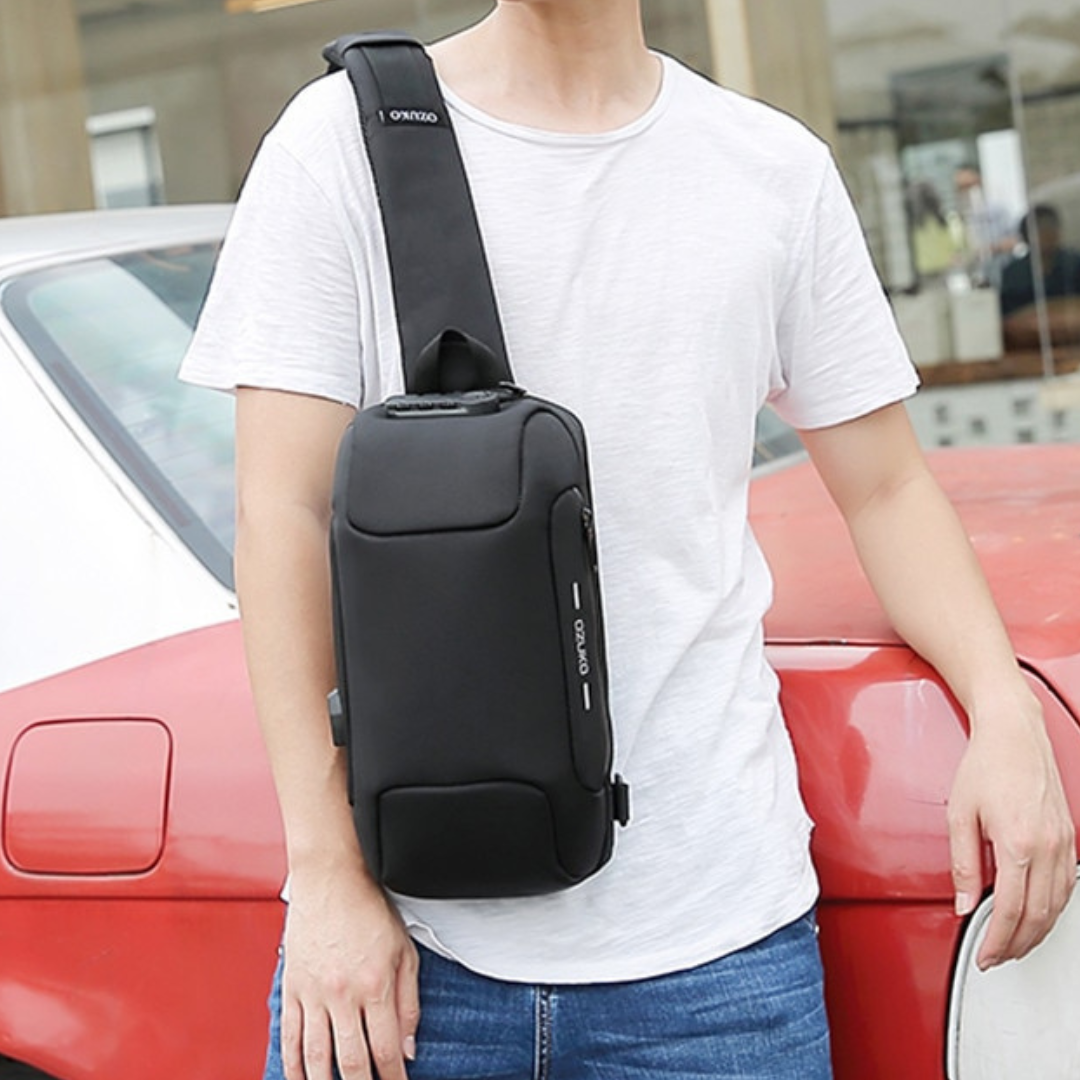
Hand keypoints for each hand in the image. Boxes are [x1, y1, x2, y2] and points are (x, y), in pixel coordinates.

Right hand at [281, 861, 419, 1079]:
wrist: (330, 879)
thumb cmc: (369, 910)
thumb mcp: (405, 951)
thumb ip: (409, 1002)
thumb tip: (409, 1047)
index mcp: (375, 984)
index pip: (386, 1049)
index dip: (393, 1078)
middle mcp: (343, 994)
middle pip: (351, 1062)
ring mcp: (314, 993)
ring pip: (317, 1058)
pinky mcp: (293, 988)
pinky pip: (290, 1037)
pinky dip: (294, 1066)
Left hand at [948, 692, 1075, 969]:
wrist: (1014, 734)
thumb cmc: (984, 766)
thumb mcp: (959, 814)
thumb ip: (962, 864)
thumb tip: (963, 903)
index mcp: (1017, 843)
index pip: (1009, 910)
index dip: (997, 940)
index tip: (986, 955)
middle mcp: (1047, 847)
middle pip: (1038, 915)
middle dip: (1017, 944)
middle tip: (997, 957)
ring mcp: (1063, 842)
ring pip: (1058, 905)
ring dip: (1037, 931)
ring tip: (1014, 944)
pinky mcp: (1069, 837)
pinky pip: (1067, 885)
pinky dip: (1053, 908)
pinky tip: (1038, 915)